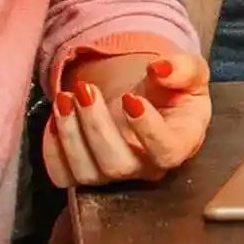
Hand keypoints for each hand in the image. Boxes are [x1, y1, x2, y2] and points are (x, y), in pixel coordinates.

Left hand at [44, 53, 211, 187]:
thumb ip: (184, 68)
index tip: (130, 97)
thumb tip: (161, 68)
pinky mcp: (85, 174)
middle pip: (119, 166)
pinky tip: (56, 116)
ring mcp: (114, 175)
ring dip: (70, 134)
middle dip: (96, 127)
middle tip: (85, 89)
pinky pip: (62, 175)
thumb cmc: (173, 90)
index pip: (166, 152)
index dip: (147, 130)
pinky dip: (52, 149)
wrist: (149, 100)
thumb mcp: (190, 72)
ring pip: (87, 172)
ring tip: (65, 97)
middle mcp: (148, 168)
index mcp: (181, 144)